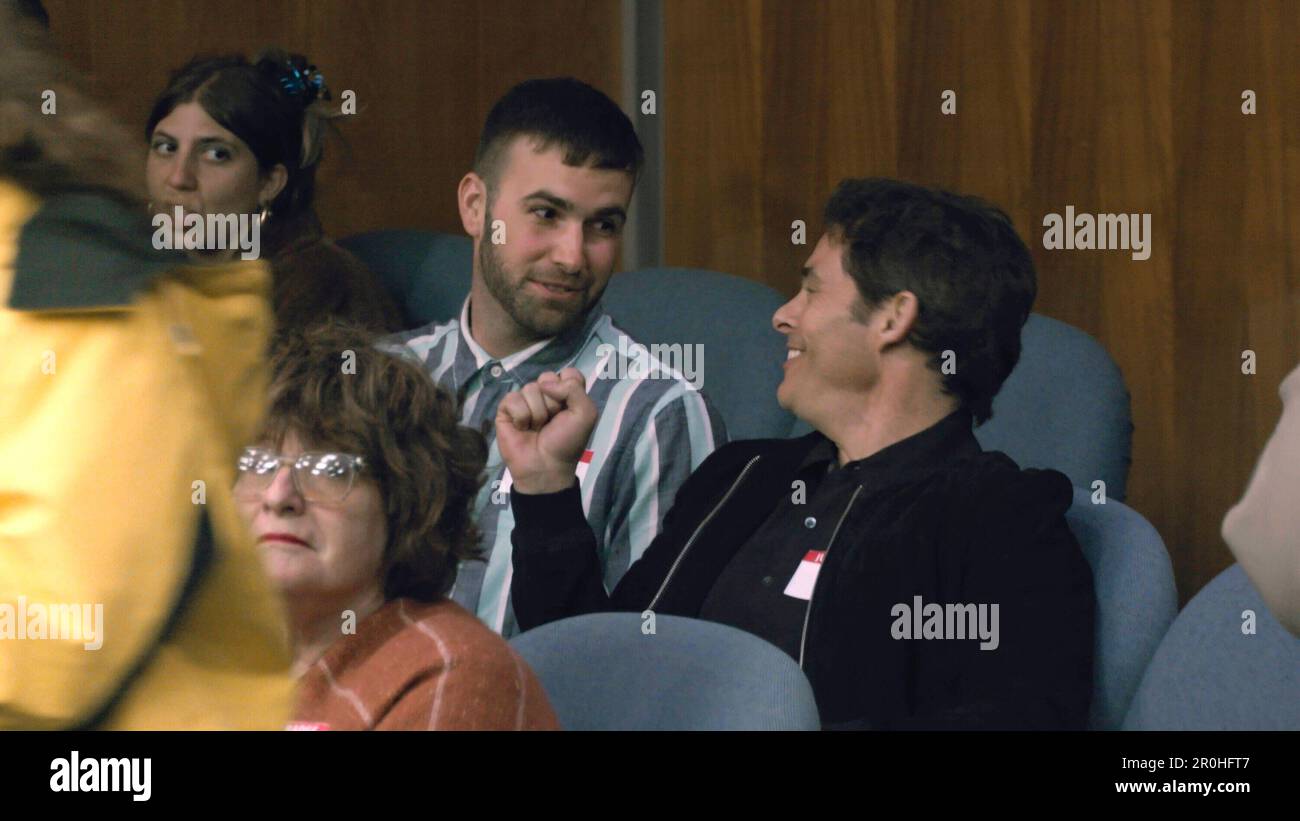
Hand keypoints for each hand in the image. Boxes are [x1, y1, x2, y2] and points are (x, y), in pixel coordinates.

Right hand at [494, 368, 597, 493]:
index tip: (570, 407)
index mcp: (566, 393)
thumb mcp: (585, 414)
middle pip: (548, 378)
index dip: (569, 388)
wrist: (545, 467)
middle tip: (552, 422)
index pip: (568, 373)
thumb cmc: (567, 442)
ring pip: (530, 388)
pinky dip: (521, 416)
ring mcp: (525, 400)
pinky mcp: (506, 409)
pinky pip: (513, 398)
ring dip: (538, 413)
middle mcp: (545, 394)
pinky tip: (523, 429)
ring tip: (538, 429)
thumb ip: (574, 388)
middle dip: (553, 402)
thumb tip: (545, 384)